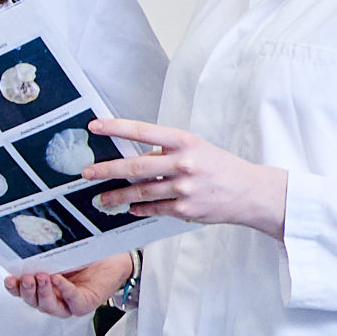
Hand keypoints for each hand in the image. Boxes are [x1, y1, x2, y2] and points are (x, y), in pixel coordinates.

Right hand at [4, 248, 142, 320]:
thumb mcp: (59, 254)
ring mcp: (68, 304)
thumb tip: (23, 247)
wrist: (112, 258)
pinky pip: (72, 302)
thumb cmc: (86, 256)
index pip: (22, 292)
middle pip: (33, 302)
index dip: (13, 288)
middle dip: (27, 291)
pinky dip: (64, 291)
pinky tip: (58, 280)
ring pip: (49, 307)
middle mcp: (54, 298)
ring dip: (43, 293)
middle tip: (26, 278)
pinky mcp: (84, 304)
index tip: (9, 279)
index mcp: (43, 287)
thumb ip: (42, 256)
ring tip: (42, 277)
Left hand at [81, 116, 289, 239]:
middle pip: (135, 166)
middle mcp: (183, 163)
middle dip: (107, 169)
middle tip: (86, 172)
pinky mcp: (184, 209)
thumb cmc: (220, 167)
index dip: (117, 128)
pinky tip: (129, 208)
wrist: (250, 192)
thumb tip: (137, 159)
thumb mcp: (197, 148)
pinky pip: (153, 208)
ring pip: (140, 191)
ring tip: (101, 198)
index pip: (143, 131)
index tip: (95, 126)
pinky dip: (139, 208)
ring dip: (117, 195)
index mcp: (184, 142)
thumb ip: (168, 151)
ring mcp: (183, 188)